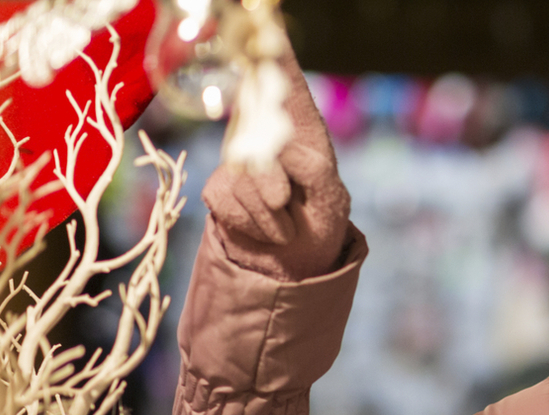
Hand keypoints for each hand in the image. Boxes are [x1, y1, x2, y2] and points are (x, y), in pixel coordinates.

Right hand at [201, 51, 351, 281]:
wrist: (299, 257)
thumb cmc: (322, 215)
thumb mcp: (331, 194)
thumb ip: (312, 170)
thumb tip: (276, 152)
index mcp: (300, 125)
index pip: (284, 78)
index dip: (272, 47)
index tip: (266, 17)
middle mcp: (264, 133)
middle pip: (257, 140)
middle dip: (274, 187)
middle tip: (288, 204)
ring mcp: (236, 158)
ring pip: (246, 179)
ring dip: (272, 213)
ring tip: (287, 220)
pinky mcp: (218, 186)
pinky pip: (230, 204)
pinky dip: (255, 224)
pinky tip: (267, 225)